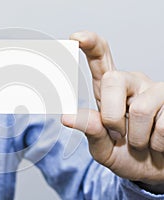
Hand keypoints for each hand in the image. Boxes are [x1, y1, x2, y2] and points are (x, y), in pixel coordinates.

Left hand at [61, 31, 163, 192]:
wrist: (155, 170)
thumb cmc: (127, 155)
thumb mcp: (103, 148)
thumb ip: (90, 130)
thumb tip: (66, 117)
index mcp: (109, 90)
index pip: (100, 59)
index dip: (90, 45)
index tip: (75, 37)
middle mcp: (133, 83)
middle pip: (113, 80)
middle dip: (112, 117)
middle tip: (119, 136)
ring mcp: (157, 91)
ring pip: (141, 109)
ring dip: (139, 138)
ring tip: (143, 142)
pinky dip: (159, 143)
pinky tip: (159, 142)